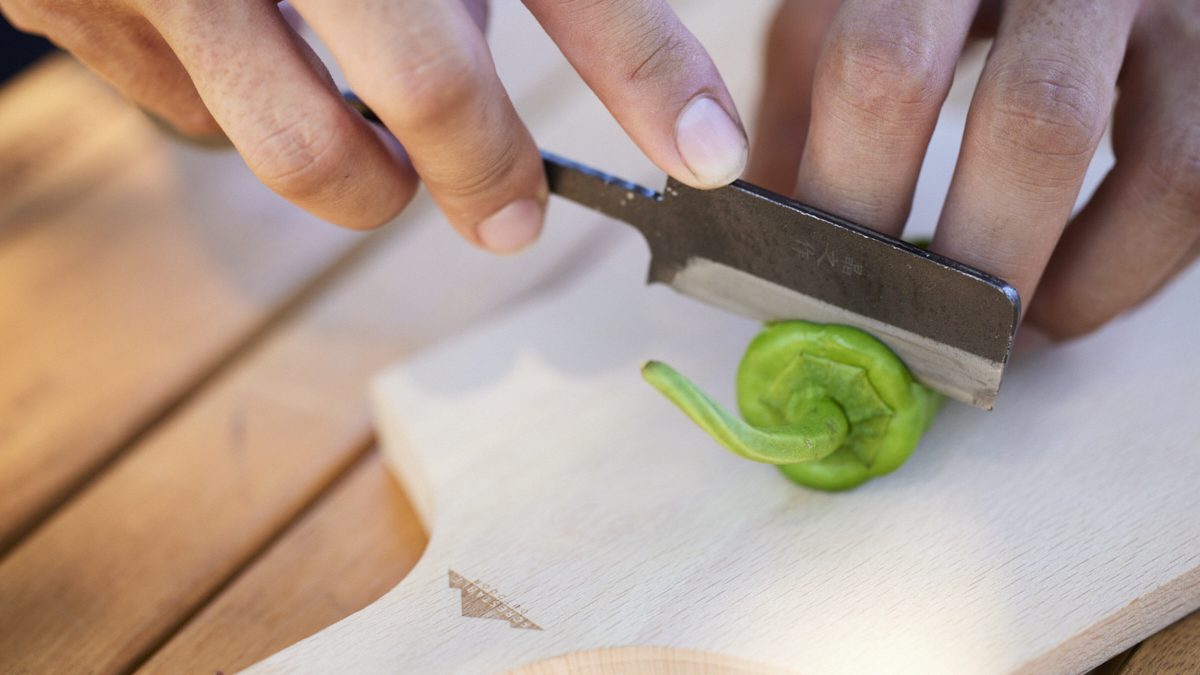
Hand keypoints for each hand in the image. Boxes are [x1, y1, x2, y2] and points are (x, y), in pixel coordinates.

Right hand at [1, 1, 747, 252]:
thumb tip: (671, 103)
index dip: (646, 70)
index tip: (713, 158)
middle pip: (426, 83)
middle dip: (484, 170)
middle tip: (511, 216)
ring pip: (295, 145)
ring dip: (360, 177)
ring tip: (382, 152)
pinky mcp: (77, 2)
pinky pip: (196, 118)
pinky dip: (254, 117)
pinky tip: (254, 57)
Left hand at [747, 0, 1198, 338]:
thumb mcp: (850, 2)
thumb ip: (803, 95)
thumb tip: (760, 224)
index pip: (884, 71)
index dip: (847, 195)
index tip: (807, 285)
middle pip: (1031, 124)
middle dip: (962, 263)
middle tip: (899, 336)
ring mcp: (1166, 10)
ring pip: (1158, 169)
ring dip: (1060, 285)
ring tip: (987, 341)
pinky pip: (1192, 187)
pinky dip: (1122, 270)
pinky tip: (1058, 304)